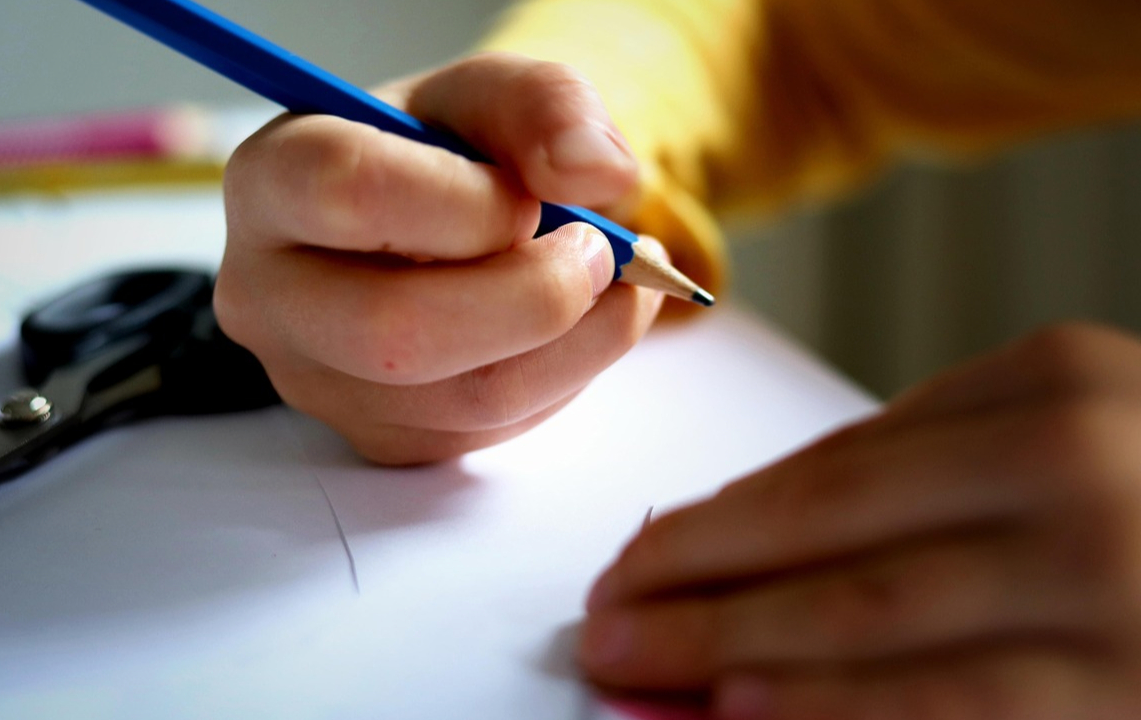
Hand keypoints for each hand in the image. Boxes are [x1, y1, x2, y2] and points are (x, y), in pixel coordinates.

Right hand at [215, 53, 662, 464]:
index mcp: (271, 182)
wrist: (412, 226)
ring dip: (577, 344)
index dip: (468, 201)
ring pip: (463, 400)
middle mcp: (270, 297)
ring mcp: (319, 383)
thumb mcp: (482, 95)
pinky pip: (491, 429)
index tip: (532, 197)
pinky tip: (579, 325)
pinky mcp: (380, 438)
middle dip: (534, 296)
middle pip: (395, 333)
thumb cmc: (435, 154)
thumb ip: (544, 104)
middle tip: (601, 253)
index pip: (350, 192)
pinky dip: (565, 376)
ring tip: (618, 283)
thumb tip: (602, 174)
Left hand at [580, 323, 1140, 718]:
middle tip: (604, 619)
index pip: (836, 463)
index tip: (633, 558)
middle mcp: (1085, 466)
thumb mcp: (1046, 443)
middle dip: (698, 585)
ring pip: (875, 618)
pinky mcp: (1130, 693)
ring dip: (735, 650)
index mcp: (1051, 385)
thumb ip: (902, 477)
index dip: (717, 519)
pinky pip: (956, 706)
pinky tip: (747, 717)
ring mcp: (1116, 580)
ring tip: (637, 668)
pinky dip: (842, 715)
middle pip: (835, 534)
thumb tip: (711, 535)